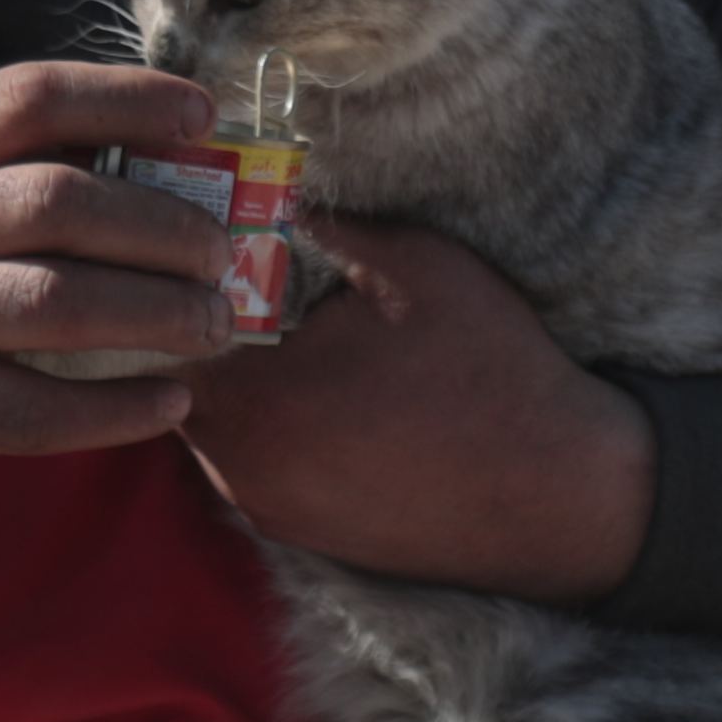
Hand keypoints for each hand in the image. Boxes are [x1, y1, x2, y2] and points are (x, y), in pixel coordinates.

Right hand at [0, 64, 233, 475]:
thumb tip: (133, 163)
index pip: (31, 95)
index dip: (128, 96)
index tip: (203, 113)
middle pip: (65, 202)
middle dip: (165, 226)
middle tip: (222, 251)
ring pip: (62, 302)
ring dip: (159, 314)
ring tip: (214, 325)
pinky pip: (38, 410)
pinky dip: (117, 410)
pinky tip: (169, 403)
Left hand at [178, 215, 655, 605]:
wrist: (557, 494)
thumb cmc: (490, 370)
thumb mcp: (415, 265)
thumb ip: (324, 223)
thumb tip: (263, 187)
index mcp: (254, 395)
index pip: (165, 322)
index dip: (186, 273)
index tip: (216, 238)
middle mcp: (239, 466)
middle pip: (180, 375)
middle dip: (208, 322)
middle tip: (253, 274)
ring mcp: (265, 506)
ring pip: (213, 421)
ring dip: (240, 375)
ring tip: (295, 333)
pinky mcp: (295, 533)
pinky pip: (253, 460)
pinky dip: (271, 422)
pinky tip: (327, 394)